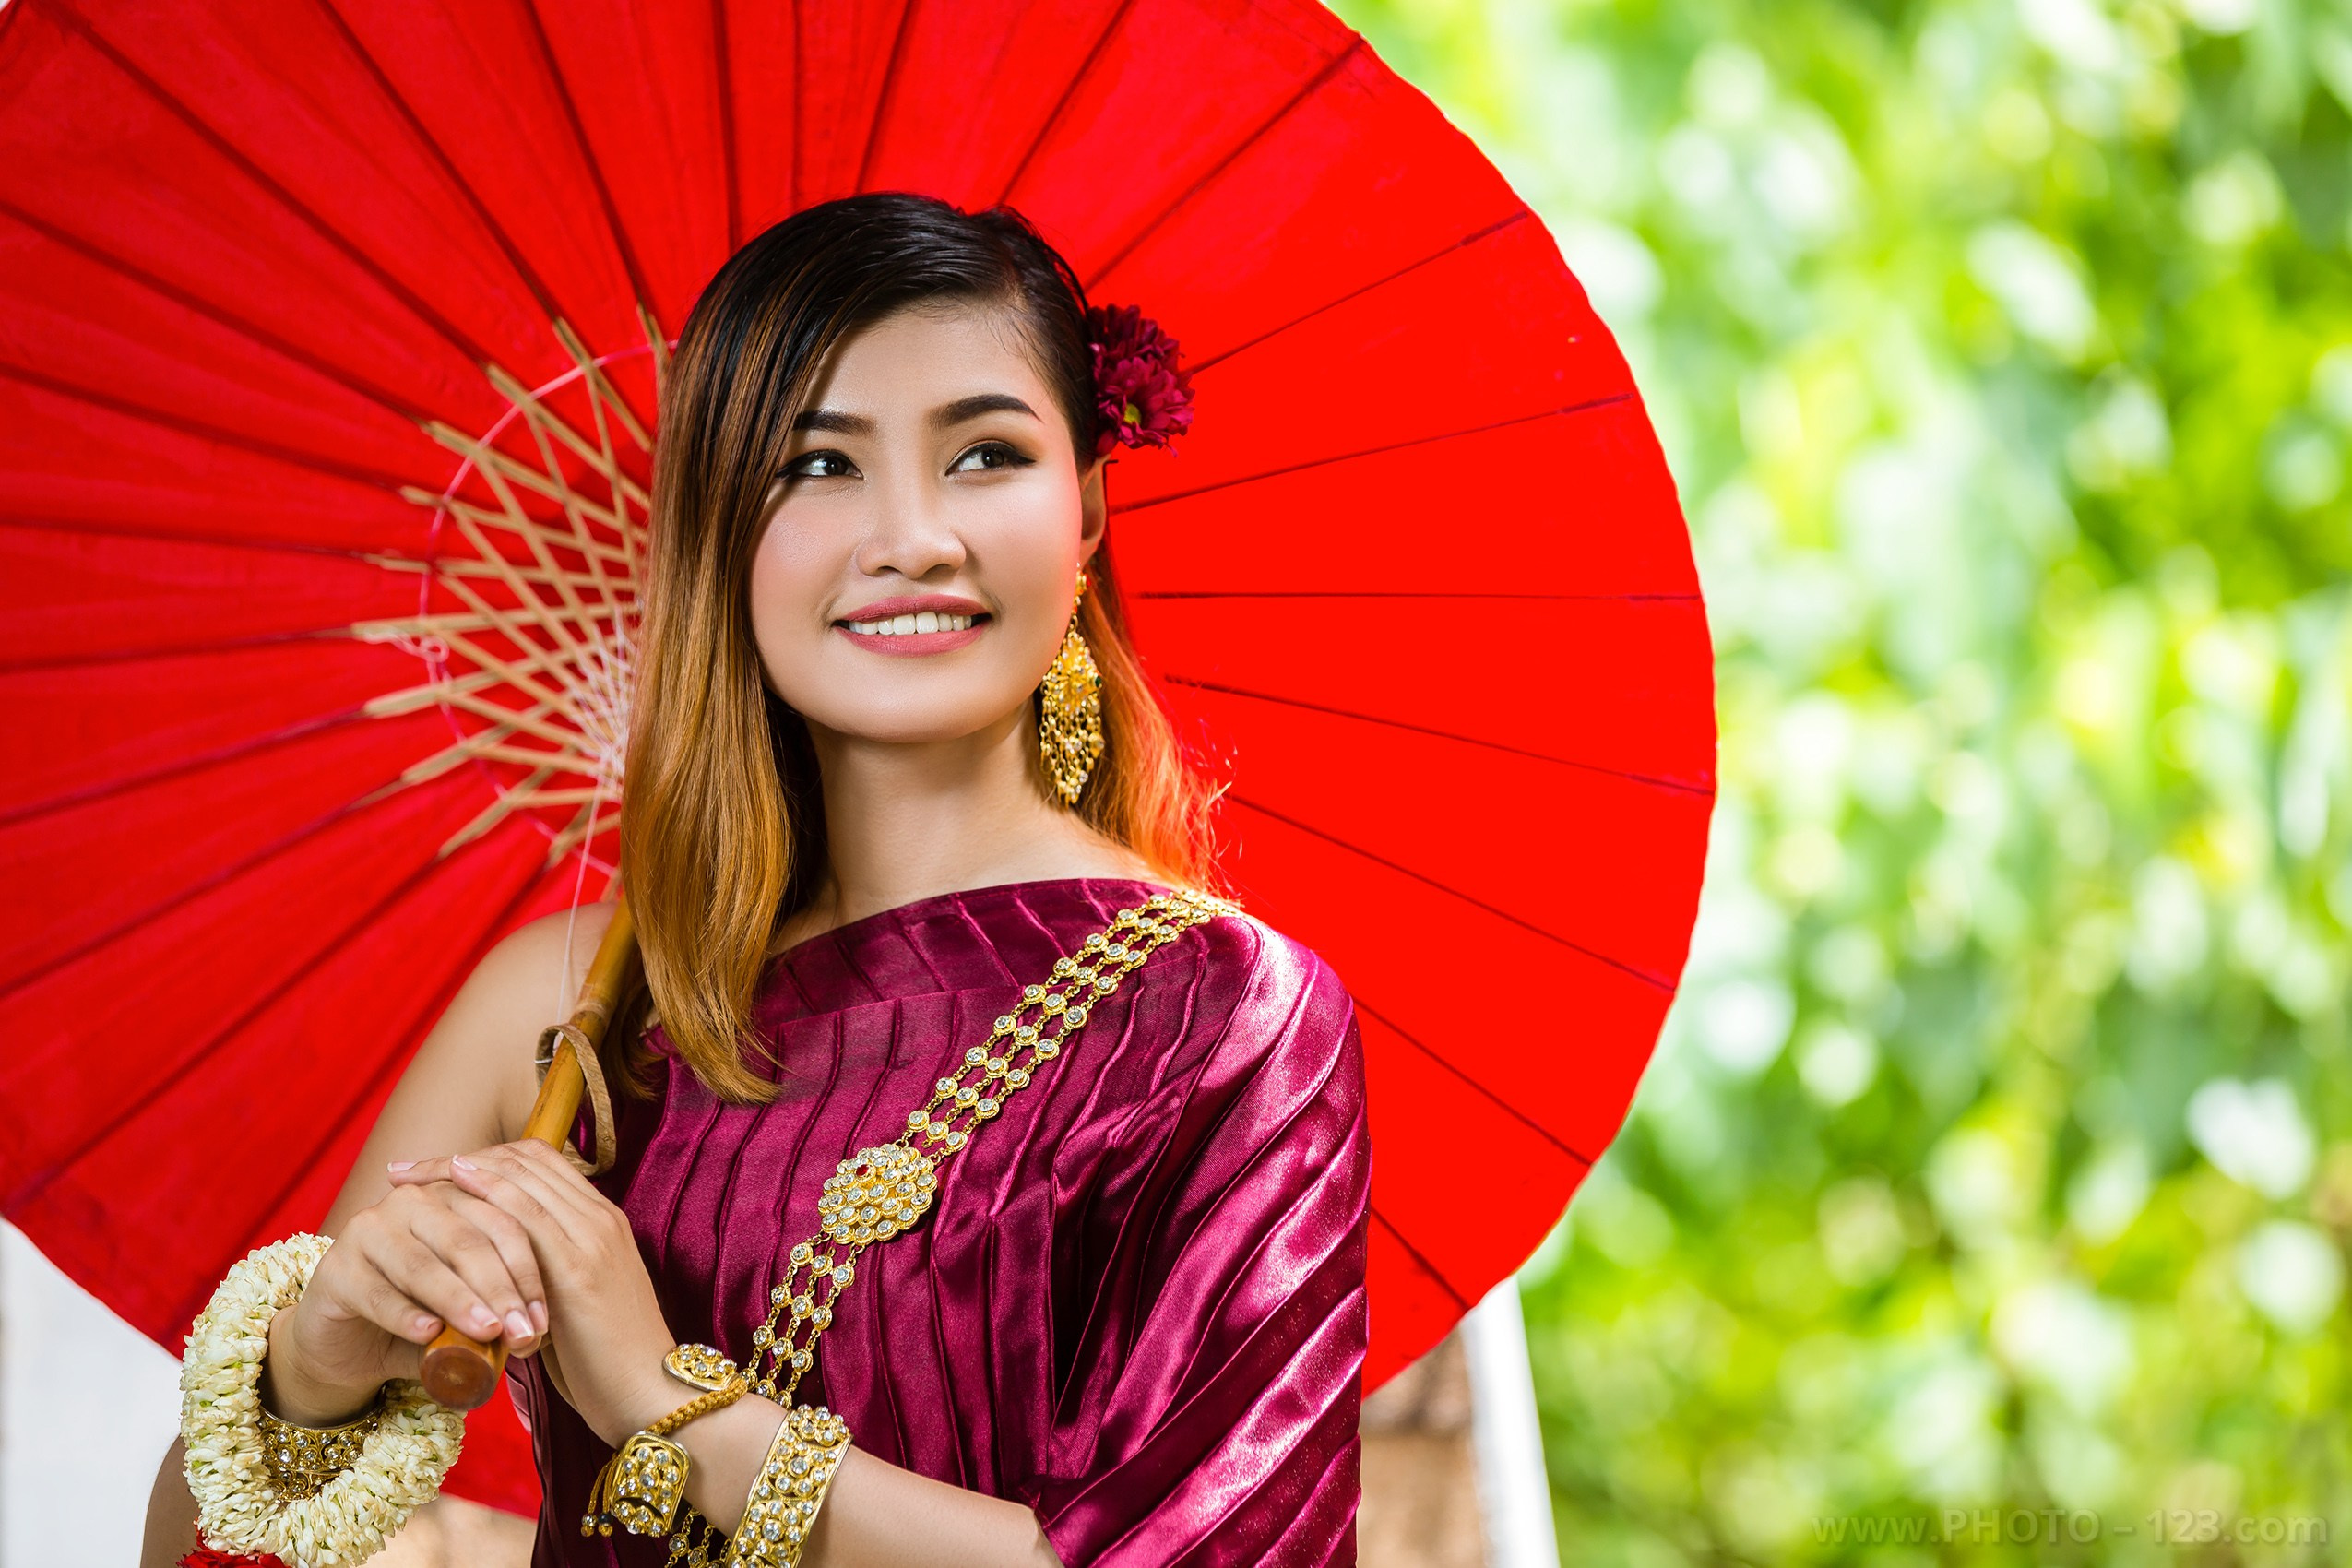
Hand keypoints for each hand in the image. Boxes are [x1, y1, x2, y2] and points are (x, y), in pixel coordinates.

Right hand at [270, 1169, 552, 1422]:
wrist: (343, 1342)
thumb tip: (532, 1335)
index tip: (543, 1321)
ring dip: (459, 1300)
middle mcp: (411, 1203)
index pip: (502, 1226)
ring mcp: (368, 1230)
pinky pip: (377, 1292)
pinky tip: (427, 1334)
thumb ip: (493, 1314)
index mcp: (452, 1198)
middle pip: (467, 1242)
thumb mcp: (462, 1314)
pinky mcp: (335, 1268)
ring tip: (488, 1331)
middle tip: (523, 1333)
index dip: (527, 1273)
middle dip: (501, 1290)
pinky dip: (405, 1314)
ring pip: (424, 1265)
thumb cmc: (417, 1319)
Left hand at [388, 1140, 676, 1446]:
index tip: (437, 1168)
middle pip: (526, 1159)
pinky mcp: (579, 1268)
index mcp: (604, 1223)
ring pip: (522, 1176)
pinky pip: (526, 1213)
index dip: (486, 1157)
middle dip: (461, 1156)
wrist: (651, 1393)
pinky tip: (450, 1192)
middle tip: (409, 1166)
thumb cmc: (607, 1362)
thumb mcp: (577, 1305)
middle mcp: (601, 1218)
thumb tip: (494, 1280)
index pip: (541, 1163)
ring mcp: (593, 1237)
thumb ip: (545, 1279)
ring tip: (410, 1176)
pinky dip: (485, 1194)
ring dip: (457, 1168)